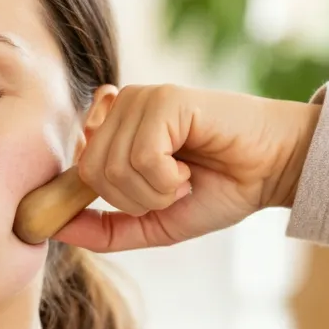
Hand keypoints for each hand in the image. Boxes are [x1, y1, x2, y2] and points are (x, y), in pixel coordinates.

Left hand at [53, 83, 321, 252]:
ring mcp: (140, 100)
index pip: (76, 172)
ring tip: (185, 177)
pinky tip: (190, 166)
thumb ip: (104, 229)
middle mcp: (120, 109)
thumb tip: (55, 227)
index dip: (112, 197)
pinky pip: (141, 156)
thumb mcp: (152, 222)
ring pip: (114, 168)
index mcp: (112, 130)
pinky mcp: (164, 99)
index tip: (154, 196)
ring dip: (156, 191)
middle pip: (91, 173)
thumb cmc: (218, 190)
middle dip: (136, 199)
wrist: (274, 170)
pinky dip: (168, 178)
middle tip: (174, 188)